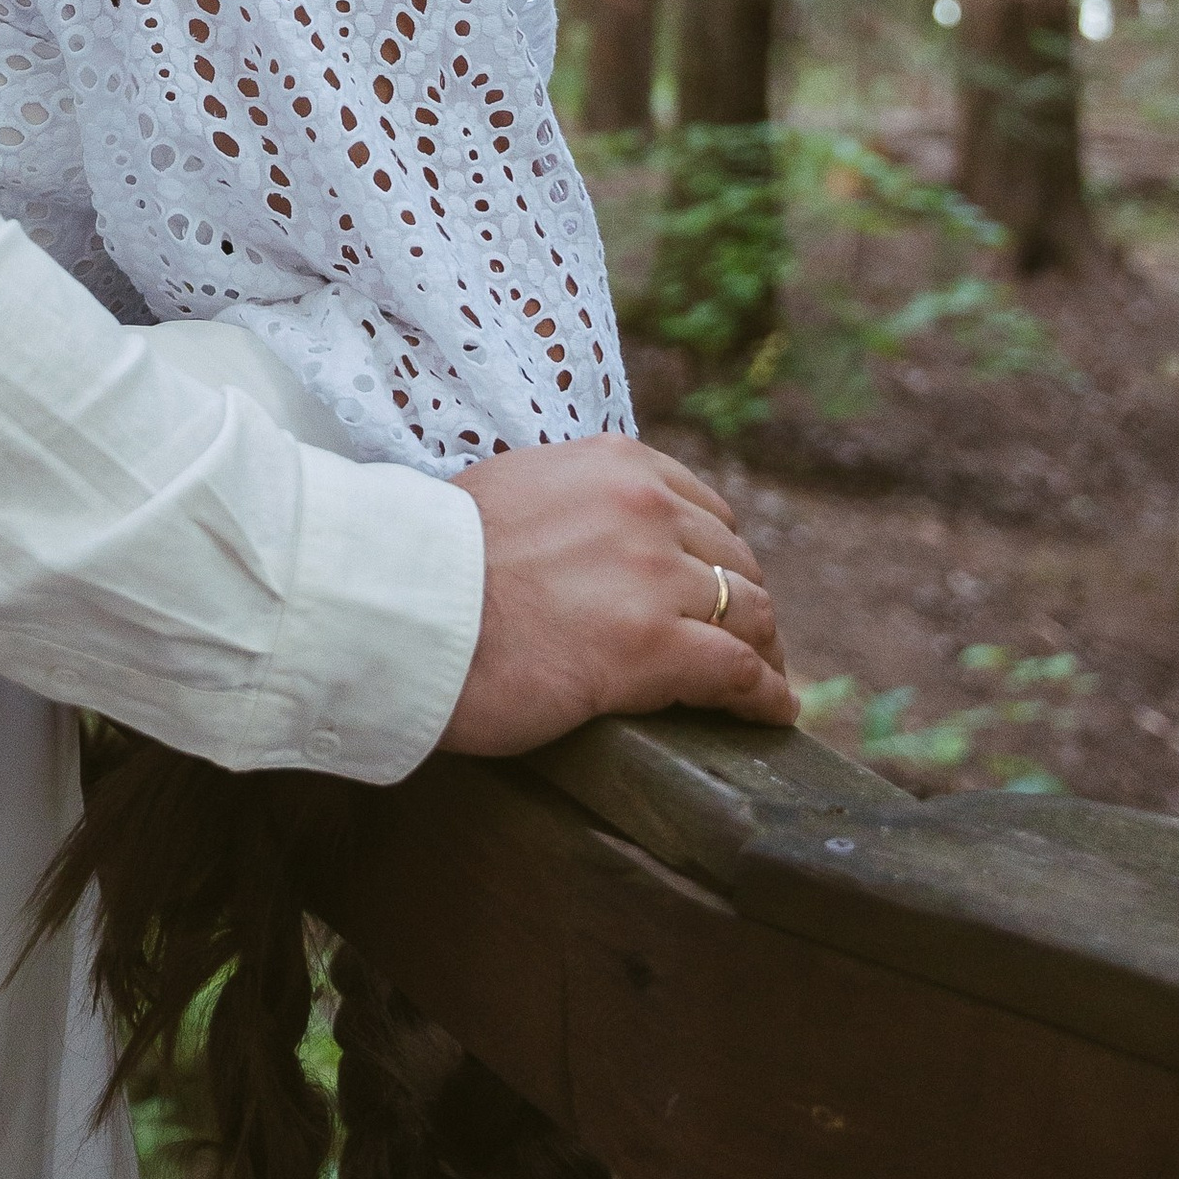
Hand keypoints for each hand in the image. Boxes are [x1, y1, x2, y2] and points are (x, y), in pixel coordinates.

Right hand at [438, 435, 796, 756]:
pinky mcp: (653, 648)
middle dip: (744, 603)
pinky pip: (740, 672)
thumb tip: (579, 534)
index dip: (716, 555)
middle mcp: (644, 506)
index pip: (701, 508)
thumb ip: (568, 502)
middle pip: (732, 559)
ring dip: (763, 649)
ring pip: (747, 613)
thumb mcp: (513, 491)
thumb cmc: (435, 563)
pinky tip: (774, 714)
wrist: (404, 608)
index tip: (718, 586)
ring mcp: (653, 575)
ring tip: (766, 680)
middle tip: (748, 643)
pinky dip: (767, 696)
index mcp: (612, 464)